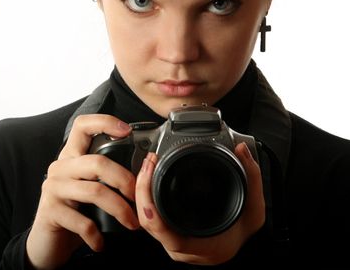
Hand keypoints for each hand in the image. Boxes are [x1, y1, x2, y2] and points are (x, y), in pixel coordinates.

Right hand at [26, 114, 139, 268]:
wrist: (46, 242)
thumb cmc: (75, 211)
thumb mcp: (89, 187)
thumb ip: (106, 174)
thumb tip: (145, 167)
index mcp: (72, 156)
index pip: (83, 125)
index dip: (105, 122)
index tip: (127, 131)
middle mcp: (61, 167)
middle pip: (98, 162)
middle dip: (125, 180)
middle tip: (138, 198)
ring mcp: (53, 188)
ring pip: (94, 191)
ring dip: (120, 209)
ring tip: (132, 223)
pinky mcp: (50, 211)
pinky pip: (82, 222)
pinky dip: (97, 235)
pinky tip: (101, 242)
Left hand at [135, 142, 264, 264]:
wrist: (238, 247)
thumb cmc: (243, 235)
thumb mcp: (255, 211)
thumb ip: (252, 179)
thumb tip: (242, 150)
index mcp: (196, 246)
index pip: (161, 230)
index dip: (149, 203)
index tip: (151, 175)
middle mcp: (178, 247)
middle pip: (147, 221)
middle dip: (142, 188)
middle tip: (150, 161)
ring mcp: (170, 241)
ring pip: (145, 219)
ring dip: (142, 190)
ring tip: (148, 165)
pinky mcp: (167, 232)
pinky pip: (150, 217)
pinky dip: (146, 195)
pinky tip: (149, 178)